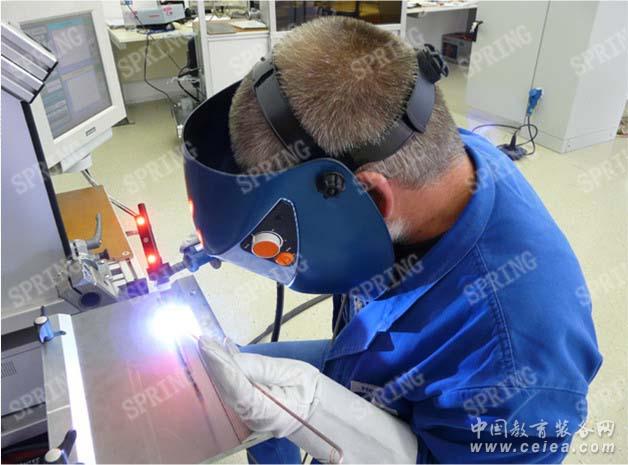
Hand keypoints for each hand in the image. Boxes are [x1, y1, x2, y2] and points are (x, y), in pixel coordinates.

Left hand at [197, 336, 320, 437]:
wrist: (313, 408)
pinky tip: (214, 355)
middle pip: (227, 388)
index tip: (211, 350)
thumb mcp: (292, 373)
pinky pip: (229, 388)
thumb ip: (263, 369)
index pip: (239, 389)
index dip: (224, 369)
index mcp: (267, 410)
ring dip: (214, 367)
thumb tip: (235, 359)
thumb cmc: (306, 389)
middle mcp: (251, 416)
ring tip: (205, 345)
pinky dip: (221, 372)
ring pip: (225, 389)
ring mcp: (246, 414)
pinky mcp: (244, 406)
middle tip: (203, 341)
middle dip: (214, 365)